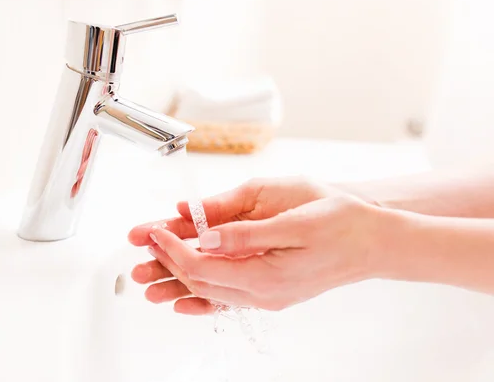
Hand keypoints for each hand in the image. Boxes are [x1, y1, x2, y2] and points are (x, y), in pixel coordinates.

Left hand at [128, 177, 384, 313]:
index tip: (154, 231)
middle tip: (143, 244)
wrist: (375, 242)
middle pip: (200, 282)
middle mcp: (263, 293)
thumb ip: (247, 232)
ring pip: (210, 290)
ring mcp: (267, 295)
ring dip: (178, 277)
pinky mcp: (271, 290)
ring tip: (150, 271)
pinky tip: (185, 298)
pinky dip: (202, 291)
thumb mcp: (296, 220)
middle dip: (167, 262)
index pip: (202, 267)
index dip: (172, 249)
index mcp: (267, 275)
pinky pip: (227, 296)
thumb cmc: (342, 224)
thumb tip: (207, 237)